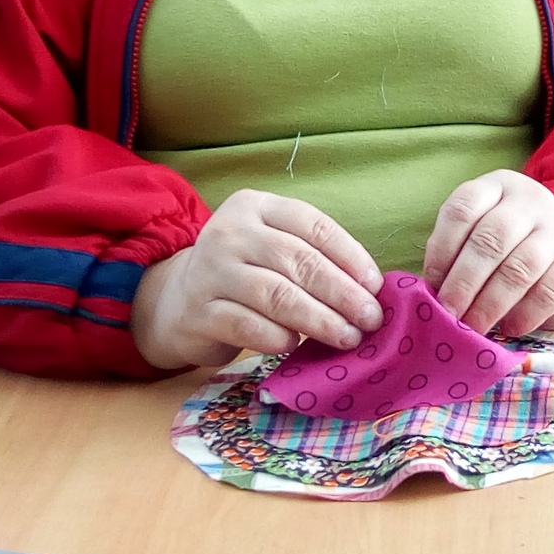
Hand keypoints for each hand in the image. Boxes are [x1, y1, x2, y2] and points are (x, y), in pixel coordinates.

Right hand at [130, 190, 384, 370]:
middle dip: (342, 293)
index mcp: (256, 207)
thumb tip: (370, 291)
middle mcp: (230, 232)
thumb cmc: (245, 274)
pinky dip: (277, 337)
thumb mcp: (274, 250)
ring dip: (319, 319)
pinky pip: (247, 325)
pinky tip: (296, 346)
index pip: (312, 225)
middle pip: (298, 261)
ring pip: (276, 295)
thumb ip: (314, 258)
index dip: (350, 256)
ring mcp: (210, 271)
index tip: (376, 286)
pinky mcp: (199, 311)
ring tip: (347, 337)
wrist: (178, 301)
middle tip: (370, 319)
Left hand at [423, 170, 553, 337]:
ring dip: (491, 303)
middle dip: (464, 282)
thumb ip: (454, 255)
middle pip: (491, 239)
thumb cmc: (506, 250)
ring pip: (520, 267)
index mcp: (497, 187)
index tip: (431, 285)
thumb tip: (431, 294)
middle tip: (449, 313)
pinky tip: (509, 327)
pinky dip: (525, 314)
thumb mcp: (477, 236)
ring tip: (473, 327)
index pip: (463, 208)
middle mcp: (531, 202)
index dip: (441, 249)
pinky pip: (551, 290)